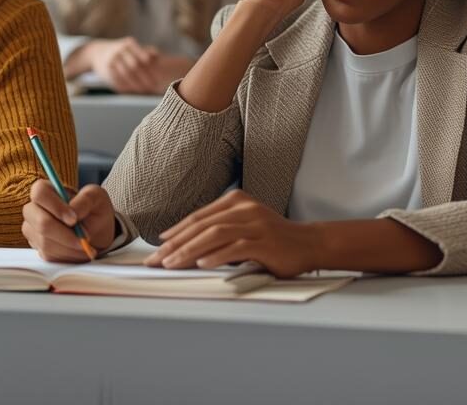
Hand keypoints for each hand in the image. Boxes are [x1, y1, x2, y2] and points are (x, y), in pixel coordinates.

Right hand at [21, 180, 116, 261]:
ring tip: (86, 245)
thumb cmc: (94, 209)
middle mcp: (34, 209)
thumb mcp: (97, 198)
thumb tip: (74, 211)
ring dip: (70, 246)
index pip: (40, 193)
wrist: (96, 232)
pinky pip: (49, 255)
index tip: (74, 220)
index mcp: (46, 190)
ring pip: (45, 242)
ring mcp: (33, 230)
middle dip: (66, 234)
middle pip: (41, 222)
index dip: (56, 207)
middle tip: (85, 238)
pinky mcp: (37, 247)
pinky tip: (79, 250)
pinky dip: (68, 255)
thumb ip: (86, 199)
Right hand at [81, 37, 164, 93]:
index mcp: (129, 44)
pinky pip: (117, 81)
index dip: (152, 69)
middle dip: (145, 78)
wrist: (97, 52)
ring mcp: (111, 60)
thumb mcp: (132, 46)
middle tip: (153, 87)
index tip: (159, 78)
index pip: (143, 58)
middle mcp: (119, 50)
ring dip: (136, 85)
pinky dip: (126, 88)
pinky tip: (133, 91)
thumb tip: (157, 55)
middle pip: (134, 67)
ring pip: (125, 75)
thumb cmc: (122, 50)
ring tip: (145, 91)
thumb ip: (146, 50)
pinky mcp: (105, 70)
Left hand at [146, 190, 321, 278]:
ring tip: (173, 263)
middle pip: (202, 225)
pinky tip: (202, 264)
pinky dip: (216, 256)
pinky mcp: (265, 242)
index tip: (159, 245)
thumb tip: (188, 246)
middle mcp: (245, 209)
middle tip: (158, 259)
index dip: (177, 231)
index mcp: (237, 201)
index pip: (199, 217)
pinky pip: (236, 248)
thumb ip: (222, 231)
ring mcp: (256, 224)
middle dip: (176, 243)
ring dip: (190, 250)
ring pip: (215, 234)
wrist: (309, 244)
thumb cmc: (274, 239)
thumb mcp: (245, 227)